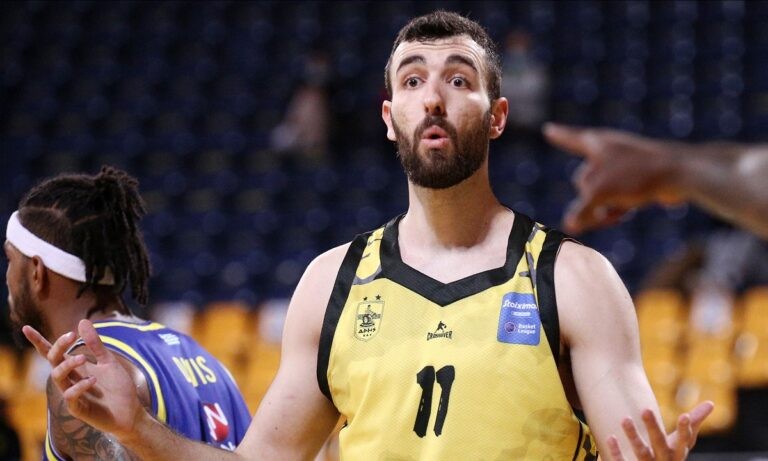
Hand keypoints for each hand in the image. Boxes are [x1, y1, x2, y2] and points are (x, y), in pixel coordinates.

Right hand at [23, 319, 144, 438]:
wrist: (131, 411)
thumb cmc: (118, 387)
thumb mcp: (109, 361)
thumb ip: (95, 344)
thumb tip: (82, 321)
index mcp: (76, 367)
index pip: (53, 353)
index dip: (39, 342)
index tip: (26, 328)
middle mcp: (70, 379)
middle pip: (54, 361)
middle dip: (59, 347)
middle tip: (71, 335)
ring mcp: (72, 394)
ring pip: (58, 378)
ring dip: (68, 366)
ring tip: (83, 358)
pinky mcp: (78, 409)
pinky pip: (70, 396)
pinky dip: (80, 386)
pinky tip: (93, 380)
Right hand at [543, 123, 684, 233]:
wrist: (680, 175)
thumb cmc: (637, 175)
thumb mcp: (600, 193)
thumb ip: (581, 210)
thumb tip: (570, 225)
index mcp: (597, 144)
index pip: (571, 139)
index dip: (560, 136)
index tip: (549, 129)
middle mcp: (607, 153)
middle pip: (582, 181)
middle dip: (588, 198)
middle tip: (600, 207)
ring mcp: (622, 169)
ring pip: (599, 194)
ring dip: (602, 207)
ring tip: (616, 213)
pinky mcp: (636, 184)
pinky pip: (614, 201)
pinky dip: (612, 211)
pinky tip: (619, 215)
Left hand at [606, 401, 713, 460]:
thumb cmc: (671, 456)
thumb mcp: (682, 442)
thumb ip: (693, 423)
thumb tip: (711, 403)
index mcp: (678, 453)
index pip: (684, 441)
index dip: (686, 430)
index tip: (685, 415)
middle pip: (660, 444)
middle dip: (653, 428)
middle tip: (645, 409)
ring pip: (642, 453)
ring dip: (634, 437)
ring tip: (624, 418)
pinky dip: (617, 452)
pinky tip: (610, 437)